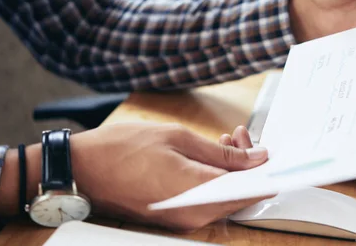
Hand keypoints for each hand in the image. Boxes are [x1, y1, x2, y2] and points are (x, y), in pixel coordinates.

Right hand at [69, 123, 268, 231]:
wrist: (80, 169)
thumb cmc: (123, 149)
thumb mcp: (178, 138)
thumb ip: (222, 153)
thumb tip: (257, 157)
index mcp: (197, 195)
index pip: (251, 191)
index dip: (267, 171)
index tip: (275, 152)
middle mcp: (193, 216)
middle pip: (239, 194)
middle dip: (247, 163)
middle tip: (239, 135)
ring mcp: (182, 221)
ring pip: (224, 197)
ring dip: (230, 169)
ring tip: (224, 140)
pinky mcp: (174, 217)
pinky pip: (207, 200)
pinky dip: (215, 179)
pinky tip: (209, 156)